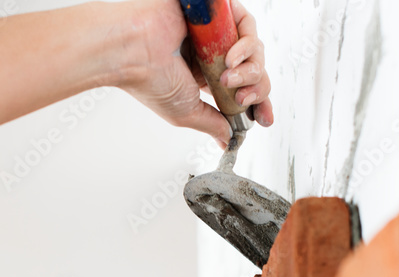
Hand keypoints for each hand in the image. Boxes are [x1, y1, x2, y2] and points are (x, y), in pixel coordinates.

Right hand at [117, 0, 273, 147]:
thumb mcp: (187, 113)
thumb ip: (212, 124)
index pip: (242, 88)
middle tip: (241, 99)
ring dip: (249, 70)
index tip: (264, 119)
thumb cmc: (149, 81)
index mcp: (204, 76)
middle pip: (254, 70)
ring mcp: (215, 32)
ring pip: (254, 49)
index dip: (258, 103)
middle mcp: (211, 53)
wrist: (134, 52)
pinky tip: (229, 60)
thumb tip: (228, 141)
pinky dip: (246, 45)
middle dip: (255, 89)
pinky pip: (246, 24)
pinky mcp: (217, 12)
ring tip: (228, 79)